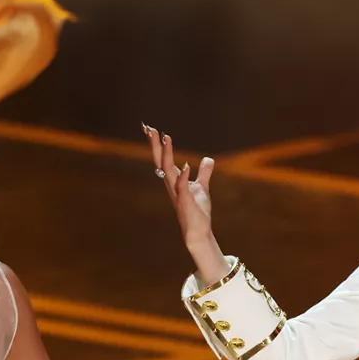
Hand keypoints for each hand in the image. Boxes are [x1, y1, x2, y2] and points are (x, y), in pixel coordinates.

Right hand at [144, 124, 215, 247]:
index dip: (157, 144)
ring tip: (166, 138)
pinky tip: (185, 165)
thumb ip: (204, 172)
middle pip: (160, 161)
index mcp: (174, 180)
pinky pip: (182, 187)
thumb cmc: (198, 211)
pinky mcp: (186, 201)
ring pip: (168, 171)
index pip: (163, 159)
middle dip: (155, 145)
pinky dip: (183, 176)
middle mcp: (172, 185)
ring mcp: (177, 193)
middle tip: (149, 128)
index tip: (151, 129)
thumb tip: (208, 158)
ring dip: (166, 154)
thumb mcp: (202, 187)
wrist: (199, 231)